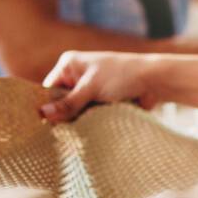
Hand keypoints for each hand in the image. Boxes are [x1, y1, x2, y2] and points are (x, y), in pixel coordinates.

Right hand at [40, 51, 164, 122]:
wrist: (155, 81)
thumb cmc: (123, 76)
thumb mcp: (92, 89)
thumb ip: (68, 103)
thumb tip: (43, 114)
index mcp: (69, 65)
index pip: (49, 90)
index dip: (48, 107)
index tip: (45, 126)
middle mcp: (77, 76)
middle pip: (62, 103)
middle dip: (65, 116)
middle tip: (63, 132)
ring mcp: (89, 90)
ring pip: (76, 112)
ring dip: (80, 121)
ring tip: (80, 131)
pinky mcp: (101, 102)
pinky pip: (89, 116)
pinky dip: (91, 122)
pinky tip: (90, 132)